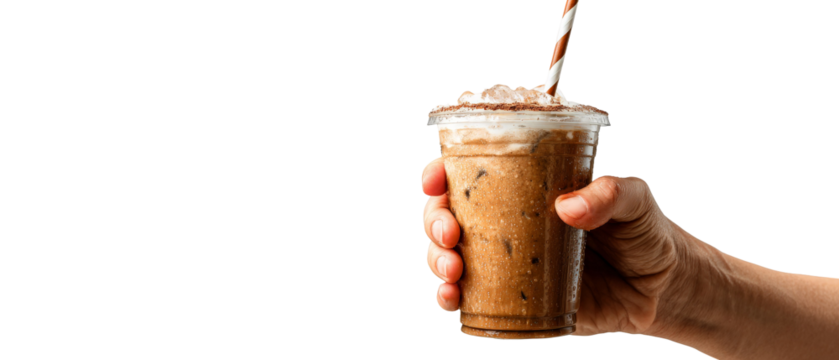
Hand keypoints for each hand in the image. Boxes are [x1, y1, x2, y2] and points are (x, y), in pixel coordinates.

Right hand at [421, 157, 685, 336]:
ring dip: (435, 260)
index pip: (470, 174)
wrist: (663, 289)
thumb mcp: (636, 200)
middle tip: (449, 234)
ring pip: (449, 256)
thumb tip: (567, 207)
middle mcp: (508, 224)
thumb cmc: (645, 233)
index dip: (440, 174)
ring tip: (454, 269)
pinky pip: (471, 298)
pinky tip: (453, 297)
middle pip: (447, 215)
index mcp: (525, 189)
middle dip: (433, 222)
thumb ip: (609, 193)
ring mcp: (508, 263)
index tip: (434, 181)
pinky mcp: (515, 300)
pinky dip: (450, 297)